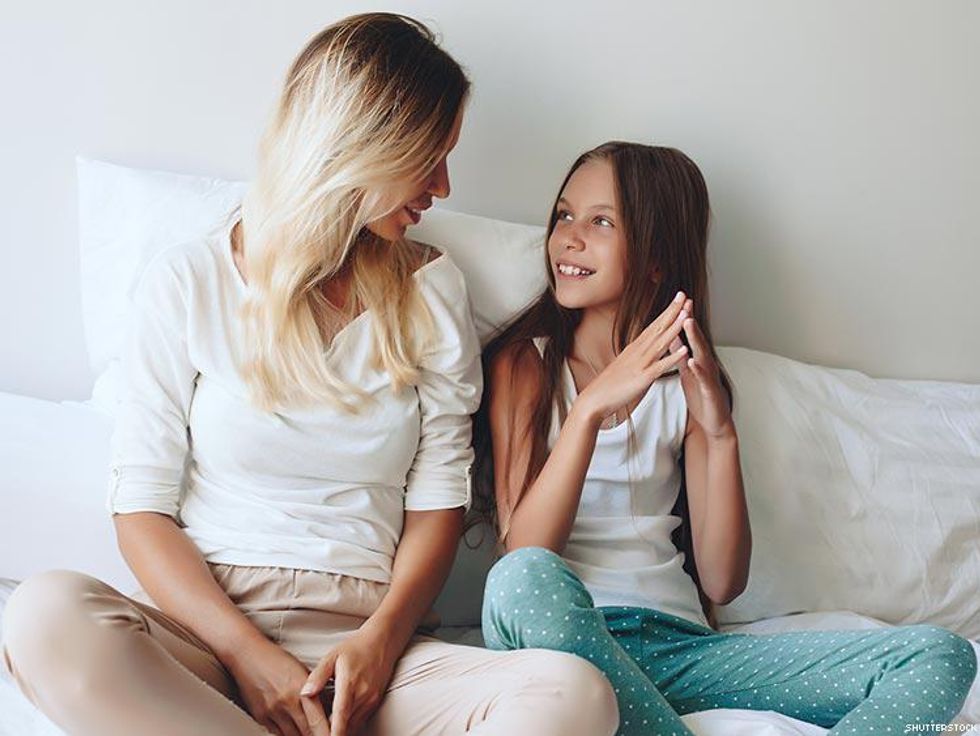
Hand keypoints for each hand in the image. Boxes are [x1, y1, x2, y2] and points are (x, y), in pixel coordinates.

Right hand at [225, 634, 326, 735]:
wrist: (247, 654)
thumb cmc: (277, 659)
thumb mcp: (302, 670)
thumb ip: (314, 690)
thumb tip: (330, 709)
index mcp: (301, 689)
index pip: (318, 722)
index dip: (329, 734)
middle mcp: (286, 702)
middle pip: (306, 733)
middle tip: (324, 734)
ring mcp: (272, 711)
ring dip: (301, 735)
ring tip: (309, 731)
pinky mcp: (260, 716)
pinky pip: (277, 733)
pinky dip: (287, 733)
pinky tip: (292, 727)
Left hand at [302, 625, 397, 735]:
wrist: (382, 642)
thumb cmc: (355, 647)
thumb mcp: (333, 656)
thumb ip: (318, 676)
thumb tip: (304, 693)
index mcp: (349, 684)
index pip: (340, 715)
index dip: (333, 733)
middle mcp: (363, 695)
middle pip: (346, 725)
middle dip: (333, 733)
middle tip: (318, 733)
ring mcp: (371, 700)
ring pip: (354, 725)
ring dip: (342, 729)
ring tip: (326, 729)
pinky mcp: (375, 702)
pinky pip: (361, 720)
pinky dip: (350, 724)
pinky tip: (340, 721)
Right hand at [575, 292, 691, 425]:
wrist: (594, 399)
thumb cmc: (609, 385)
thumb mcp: (625, 364)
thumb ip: (636, 355)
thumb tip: (643, 348)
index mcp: (635, 348)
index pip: (654, 325)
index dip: (667, 311)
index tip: (677, 299)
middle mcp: (638, 351)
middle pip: (658, 327)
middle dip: (673, 311)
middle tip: (684, 295)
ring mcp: (641, 363)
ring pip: (661, 342)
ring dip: (675, 327)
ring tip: (687, 313)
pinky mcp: (643, 378)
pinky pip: (661, 366)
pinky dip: (673, 357)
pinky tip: (685, 349)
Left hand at [669, 306, 734, 438]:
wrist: (714, 422)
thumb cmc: (701, 396)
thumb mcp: (688, 372)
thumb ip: (681, 355)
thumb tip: (673, 336)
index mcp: (697, 360)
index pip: (690, 336)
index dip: (684, 319)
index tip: (679, 301)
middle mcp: (705, 364)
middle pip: (697, 339)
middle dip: (690, 321)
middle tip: (684, 303)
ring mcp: (709, 377)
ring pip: (702, 354)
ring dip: (695, 339)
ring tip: (687, 323)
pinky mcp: (710, 391)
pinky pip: (703, 379)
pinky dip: (698, 369)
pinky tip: (692, 361)